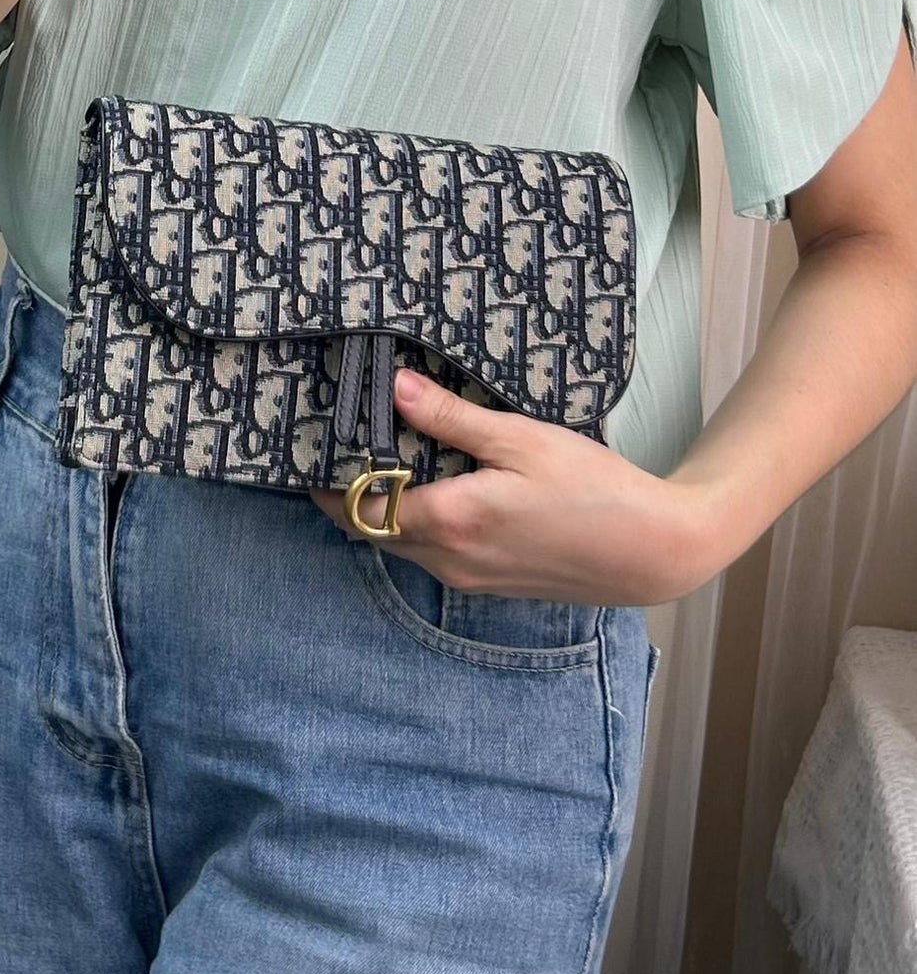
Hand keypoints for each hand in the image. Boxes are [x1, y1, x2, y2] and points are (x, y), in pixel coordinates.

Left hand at [308, 369, 732, 606]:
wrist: (653, 551)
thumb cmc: (593, 489)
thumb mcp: (520, 439)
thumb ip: (451, 418)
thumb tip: (394, 389)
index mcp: (451, 521)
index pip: (360, 506)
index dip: (332, 479)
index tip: (320, 445)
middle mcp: (450, 560)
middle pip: (372, 530)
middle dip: (349, 494)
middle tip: (342, 447)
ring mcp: (469, 579)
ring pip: (402, 544)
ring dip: (386, 510)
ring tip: (384, 460)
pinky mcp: (488, 584)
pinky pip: (433, 555)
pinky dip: (418, 525)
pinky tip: (434, 490)